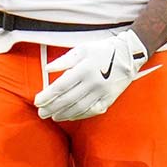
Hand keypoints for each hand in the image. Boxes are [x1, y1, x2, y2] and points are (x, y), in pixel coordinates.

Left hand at [34, 31, 149, 121]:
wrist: (129, 55)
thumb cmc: (103, 50)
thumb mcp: (82, 49)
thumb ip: (64, 60)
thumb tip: (47, 69)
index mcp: (84, 69)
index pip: (61, 86)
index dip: (47, 95)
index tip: (37, 101)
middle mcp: (93, 82)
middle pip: (67, 99)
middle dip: (52, 108)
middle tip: (41, 113)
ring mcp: (102, 92)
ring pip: (79, 108)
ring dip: (64, 114)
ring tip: (53, 117)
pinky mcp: (110, 99)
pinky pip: (92, 111)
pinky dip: (80, 115)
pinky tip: (70, 116)